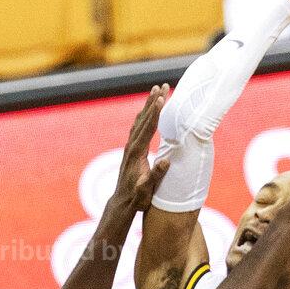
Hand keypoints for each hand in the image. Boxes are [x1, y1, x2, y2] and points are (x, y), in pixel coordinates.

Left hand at [110, 85, 169, 213]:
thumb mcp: (147, 189)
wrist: (123, 202)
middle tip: (162, 86)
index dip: (155, 113)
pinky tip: (149, 111)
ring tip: (156, 91)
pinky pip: (139, 128)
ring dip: (148, 105)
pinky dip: (145, 116)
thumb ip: (156, 175)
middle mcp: (131, 146)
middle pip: (144, 119)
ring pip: (140, 121)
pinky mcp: (131, 150)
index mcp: (137, 153)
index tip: (161, 98)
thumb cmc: (137, 197)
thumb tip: (166, 161)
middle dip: (153, 102)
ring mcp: (130, 147)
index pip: (148, 128)